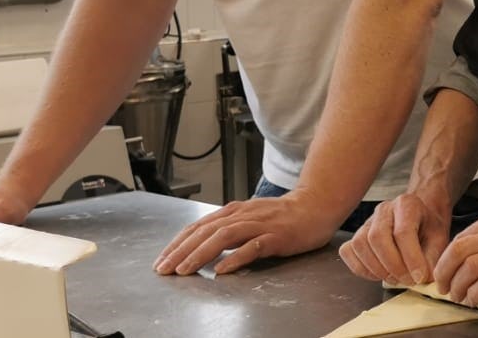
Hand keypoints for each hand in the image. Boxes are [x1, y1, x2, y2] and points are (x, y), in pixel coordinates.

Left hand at [153, 192, 346, 275]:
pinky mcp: (277, 236)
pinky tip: (223, 269)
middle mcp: (243, 215)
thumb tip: (201, 246)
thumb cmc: (282, 216)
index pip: (198, 227)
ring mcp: (260, 225)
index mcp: (233, 212)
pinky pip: (253, 246)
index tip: (162, 261)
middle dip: (181, 251)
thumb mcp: (249, 219)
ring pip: (224, 237)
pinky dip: (236, 258)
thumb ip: (227, 230)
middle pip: (206, 231)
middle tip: (164, 270)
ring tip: (185, 271)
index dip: (177, 244)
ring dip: (201, 254)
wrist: (316, 206)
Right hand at [339, 191, 452, 286]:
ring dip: (377, 269)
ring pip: (360, 245)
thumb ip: (432, 258)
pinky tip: (378, 274)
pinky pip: (348, 252)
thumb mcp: (439, 239)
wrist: (419, 220)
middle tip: (407, 280)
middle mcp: (384, 209)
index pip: (403, 232)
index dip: (411, 258)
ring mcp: (366, 221)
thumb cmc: (428, 229)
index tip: (419, 277)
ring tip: (395, 278)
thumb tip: (422, 278)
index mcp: (407, 204)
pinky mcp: (355, 235)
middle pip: (377, 237)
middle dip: (392, 265)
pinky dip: (361, 268)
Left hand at [432, 205, 477, 306]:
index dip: (447, 257)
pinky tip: (475, 299)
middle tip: (443, 286)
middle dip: (445, 272)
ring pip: (470, 267)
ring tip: (459, 296)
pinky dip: (476, 293)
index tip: (445, 270)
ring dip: (459, 286)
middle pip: (460, 250)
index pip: (463, 236)